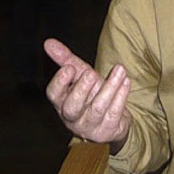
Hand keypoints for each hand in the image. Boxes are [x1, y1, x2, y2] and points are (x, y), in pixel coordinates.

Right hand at [44, 38, 130, 152]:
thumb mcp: (79, 75)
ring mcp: (90, 126)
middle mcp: (72, 117)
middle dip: (82, 89)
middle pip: (72, 107)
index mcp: (61, 101)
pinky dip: (121, 96)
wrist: (111, 119)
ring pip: (98, 108)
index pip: (54, 94)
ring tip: (120, 70)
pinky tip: (126, 81)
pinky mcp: (107, 131)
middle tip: (91, 73)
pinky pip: (114, 113)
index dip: (60, 82)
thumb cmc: (90, 93)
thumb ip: (65, 59)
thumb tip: (48, 42)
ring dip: (110, 87)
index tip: (70, 68)